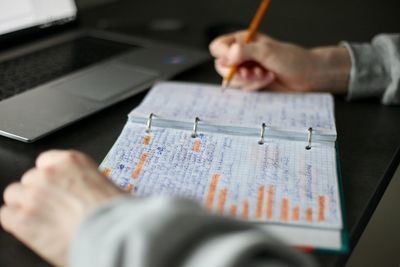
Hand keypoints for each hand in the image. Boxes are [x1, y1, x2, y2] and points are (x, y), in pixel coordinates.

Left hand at [1, 150, 123, 266]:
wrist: (112, 236)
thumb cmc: (115, 214)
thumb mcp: (107, 185)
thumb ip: (86, 181)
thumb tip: (82, 189)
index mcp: (72, 161)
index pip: (45, 161)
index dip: (50, 177)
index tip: (56, 187)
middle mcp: (49, 173)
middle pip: (29, 179)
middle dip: (39, 192)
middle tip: (53, 208)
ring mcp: (33, 195)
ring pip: (14, 195)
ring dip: (25, 206)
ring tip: (42, 219)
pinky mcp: (22, 218)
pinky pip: (6, 215)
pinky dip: (17, 223)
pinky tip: (34, 229)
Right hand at [209, 31, 350, 92]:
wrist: (308, 76)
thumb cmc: (292, 59)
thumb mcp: (267, 51)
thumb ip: (244, 52)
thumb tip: (226, 57)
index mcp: (243, 41)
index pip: (218, 47)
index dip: (223, 55)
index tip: (235, 61)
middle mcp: (242, 55)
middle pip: (222, 66)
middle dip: (237, 72)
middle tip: (250, 72)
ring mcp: (246, 70)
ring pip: (233, 80)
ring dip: (249, 80)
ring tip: (265, 74)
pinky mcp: (252, 84)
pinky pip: (244, 89)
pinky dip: (256, 85)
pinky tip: (269, 79)